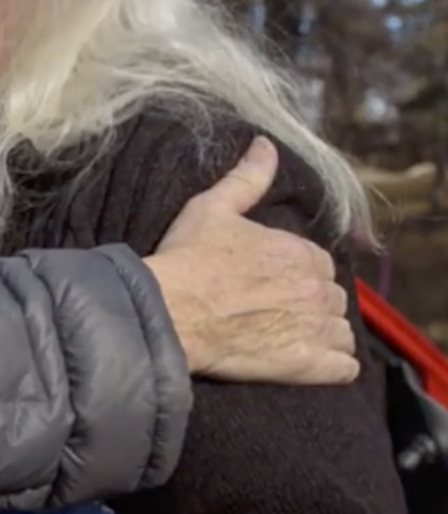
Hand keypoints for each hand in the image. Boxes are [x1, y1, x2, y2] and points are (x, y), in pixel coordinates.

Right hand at [144, 137, 355, 385]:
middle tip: (274, 312)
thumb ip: (247, 178)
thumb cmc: (186, 260)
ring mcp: (315, 328)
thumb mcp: (212, 208)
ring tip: (288, 338)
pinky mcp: (307, 365)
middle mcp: (316, 289)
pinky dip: (334, 366)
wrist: (168, 312)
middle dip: (310, 304)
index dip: (297, 274)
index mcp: (300, 252)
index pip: (319, 265)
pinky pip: (344, 368)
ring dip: (323, 334)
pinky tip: (311, 362)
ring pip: (341, 332)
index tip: (270, 283)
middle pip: (331, 298)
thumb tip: (265, 145)